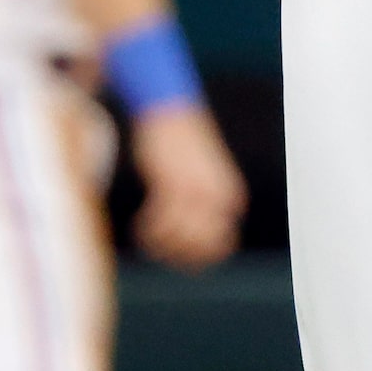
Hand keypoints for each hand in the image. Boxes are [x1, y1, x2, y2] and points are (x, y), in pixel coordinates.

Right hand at [132, 103, 245, 271]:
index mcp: (231, 197)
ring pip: (179, 239)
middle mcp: (219, 196)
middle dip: (175, 254)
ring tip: (146, 234)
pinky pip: (160, 223)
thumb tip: (196, 251)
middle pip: (199, 248)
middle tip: (157, 246)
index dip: (197, 259)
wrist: (170, 111)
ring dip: (158, 243)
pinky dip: (148, 232)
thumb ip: (206, 209)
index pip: (221, 247)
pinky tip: (140, 225)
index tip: (175, 255)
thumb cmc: (182, 150)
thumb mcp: (205, 180)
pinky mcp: (172, 183)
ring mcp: (197, 189)